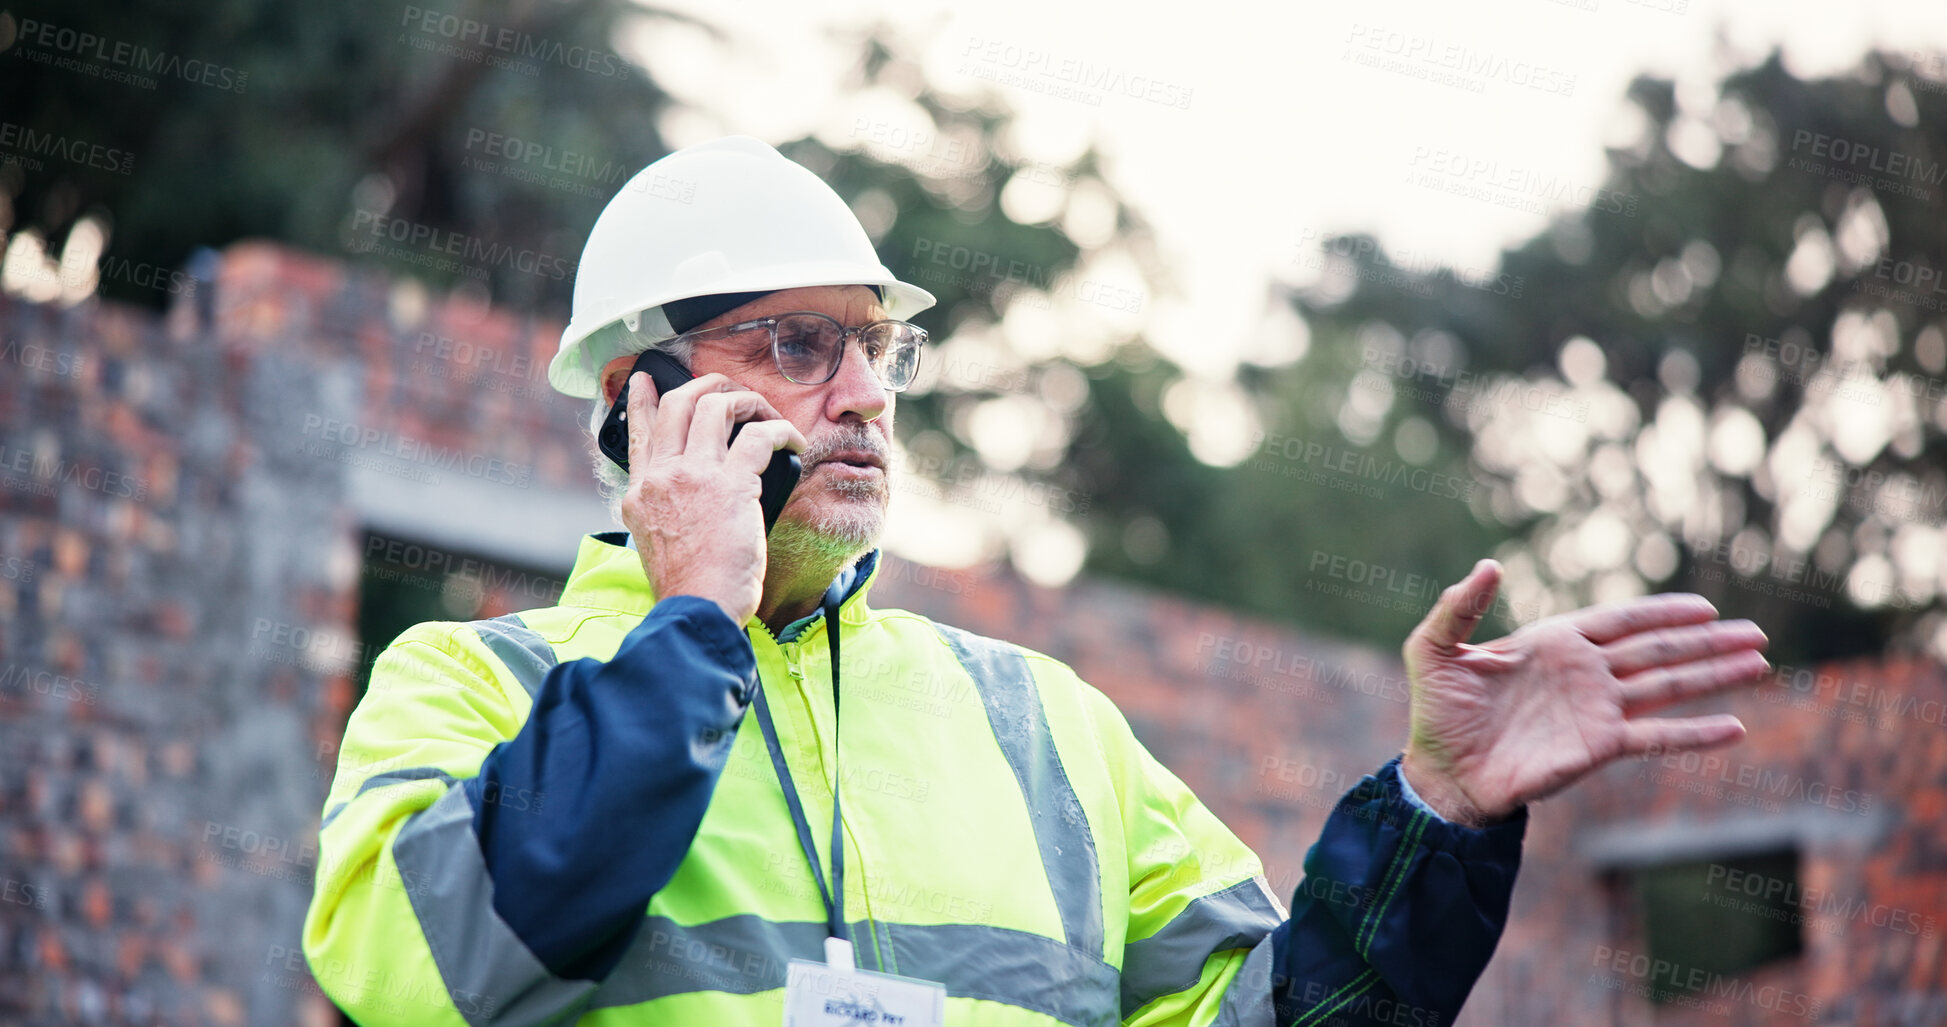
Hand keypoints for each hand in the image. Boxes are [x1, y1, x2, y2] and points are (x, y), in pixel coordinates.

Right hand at [620, 371, 805, 624]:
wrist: (698, 610)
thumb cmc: (690, 588)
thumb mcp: (657, 543)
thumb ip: (668, 510)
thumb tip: (695, 494)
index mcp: (641, 493)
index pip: (637, 433)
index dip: (640, 401)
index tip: (644, 380)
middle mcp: (662, 476)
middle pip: (679, 403)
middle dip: (710, 385)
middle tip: (733, 391)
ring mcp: (694, 476)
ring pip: (718, 405)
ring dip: (749, 402)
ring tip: (768, 416)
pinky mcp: (731, 485)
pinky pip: (761, 436)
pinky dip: (783, 432)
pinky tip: (795, 443)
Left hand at [1399, 559, 1769, 826]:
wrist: (1442, 773)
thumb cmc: (1436, 711)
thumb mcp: (1433, 648)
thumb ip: (1458, 606)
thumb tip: (1489, 565)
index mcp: (1553, 642)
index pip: (1620, 620)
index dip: (1662, 611)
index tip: (1706, 606)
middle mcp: (1584, 673)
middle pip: (1658, 649)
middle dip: (1706, 640)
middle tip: (1756, 632)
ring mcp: (1596, 710)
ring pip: (1668, 685)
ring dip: (1713, 674)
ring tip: (1760, 663)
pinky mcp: (1599, 747)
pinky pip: (1657, 735)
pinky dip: (1695, 733)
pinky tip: (1735, 728)